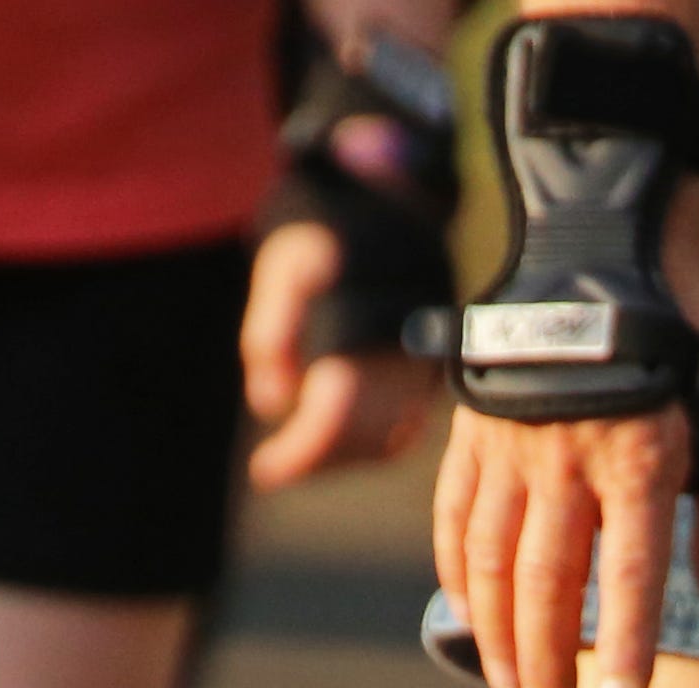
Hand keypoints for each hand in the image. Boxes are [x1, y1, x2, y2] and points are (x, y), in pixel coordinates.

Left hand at [240, 222, 441, 483]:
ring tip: (297, 454)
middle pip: (365, 436)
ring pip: (388, 439)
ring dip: (340, 457)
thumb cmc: (327, 235)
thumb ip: (270, 331)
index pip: (337, 410)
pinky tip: (335, 443)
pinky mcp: (433, 372)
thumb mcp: (285, 267)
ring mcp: (427, 363)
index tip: (264, 471)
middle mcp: (409, 350)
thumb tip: (271, 400)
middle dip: (316, 459)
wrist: (394, 206)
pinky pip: (404, 429)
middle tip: (273, 469)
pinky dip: (368, 445)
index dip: (302, 449)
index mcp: (371, 321)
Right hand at [428, 371, 698, 687]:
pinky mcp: (474, 430)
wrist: (609, 251)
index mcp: (642, 459)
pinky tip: (467, 620)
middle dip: (547, 660)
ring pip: (493, 558)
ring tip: (510, 687)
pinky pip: (455, 515)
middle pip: (549, 580)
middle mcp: (569, 457)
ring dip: (498, 633)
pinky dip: (458, 574)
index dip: (624, 646)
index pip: (630, 575)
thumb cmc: (689, 351)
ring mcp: (512, 444)